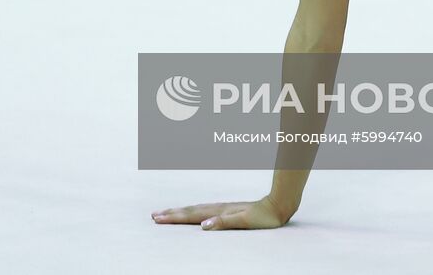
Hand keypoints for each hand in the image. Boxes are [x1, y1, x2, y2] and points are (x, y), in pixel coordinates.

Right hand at [151, 195, 289, 230]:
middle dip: (171, 214)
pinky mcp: (227, 210)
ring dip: (179, 212)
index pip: (192, 215)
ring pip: (195, 210)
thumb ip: (224, 222)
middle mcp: (218, 209)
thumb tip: (203, 226)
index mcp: (219, 212)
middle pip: (190, 211)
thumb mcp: (245, 222)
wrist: (278, 205)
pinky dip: (192, 213)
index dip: (174, 218)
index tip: (158, 219)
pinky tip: (193, 216)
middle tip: (154, 216)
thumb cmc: (263, 217)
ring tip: (166, 213)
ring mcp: (222, 208)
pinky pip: (204, 211)